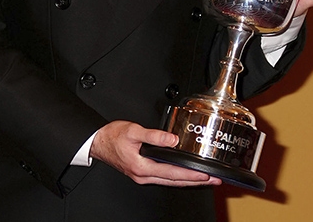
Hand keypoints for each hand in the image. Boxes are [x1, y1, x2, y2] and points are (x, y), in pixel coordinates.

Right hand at [90, 121, 221, 186]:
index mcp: (142, 167)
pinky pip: (164, 178)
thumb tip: (172, 140)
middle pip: (175, 181)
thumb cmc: (112, 137)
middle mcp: (143, 175)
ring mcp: (143, 176)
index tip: (205, 175)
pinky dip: (177, 177)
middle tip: (213, 181)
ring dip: (188, 180)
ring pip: (170, 182)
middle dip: (196, 181)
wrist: (98, 142)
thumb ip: (154, 136)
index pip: (172, 173)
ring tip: (205, 179)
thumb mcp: (133, 131)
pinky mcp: (143, 173)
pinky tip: (184, 174)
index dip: (191, 174)